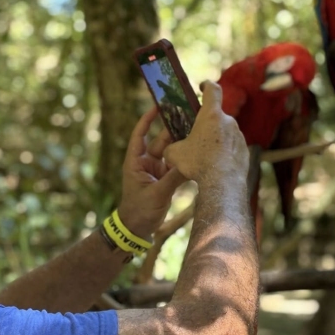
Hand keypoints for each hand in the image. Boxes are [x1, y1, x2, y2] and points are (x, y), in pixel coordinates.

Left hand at [116, 106, 187, 237]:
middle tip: (187, 116)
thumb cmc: (139, 210)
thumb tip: (191, 163)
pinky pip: (177, 166)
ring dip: (182, 144)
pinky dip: (185, 160)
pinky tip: (198, 152)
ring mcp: (157, 171)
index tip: (157, 106)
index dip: (147, 120)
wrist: (137, 229)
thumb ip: (174, 178)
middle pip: (160, 141)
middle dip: (172, 129)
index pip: (140, 135)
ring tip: (197, 131)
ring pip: (171, 153)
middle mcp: (146, 163)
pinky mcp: (165, 180)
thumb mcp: (157, 194)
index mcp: (135, 162)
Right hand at [163, 81, 247, 186]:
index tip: (202, 86)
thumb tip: (169, 150)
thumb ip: (172, 146)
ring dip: (216, 140)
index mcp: (211, 115)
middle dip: (207, 124)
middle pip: (217, 116)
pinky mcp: (245, 150)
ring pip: (225, 133)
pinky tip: (216, 166)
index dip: (207, 85)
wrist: (222, 183)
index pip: (212, 90)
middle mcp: (228, 121)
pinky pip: (232, 147)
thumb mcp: (174, 154)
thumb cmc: (197, 164)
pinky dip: (225, 152)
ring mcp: (239, 136)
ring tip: (205, 156)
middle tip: (196, 136)